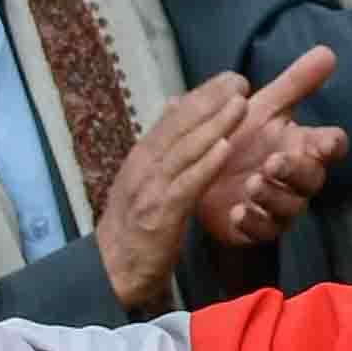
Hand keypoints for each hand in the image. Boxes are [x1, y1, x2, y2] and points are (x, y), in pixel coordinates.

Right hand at [95, 72, 252, 314]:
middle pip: (179, 126)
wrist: (112, 271)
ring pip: (184, 150)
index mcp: (142, 157)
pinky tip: (225, 149)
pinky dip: (205, 165)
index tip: (229, 79)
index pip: (174, 118)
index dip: (202, 96)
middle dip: (210, 101)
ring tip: (240, 105)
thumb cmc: (134, 228)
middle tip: (239, 80)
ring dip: (214, 125)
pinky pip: (186, 185)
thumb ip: (162, 146)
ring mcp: (150, 189)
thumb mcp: (144, 180)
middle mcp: (143, 166)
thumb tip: (174, 105)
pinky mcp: (159, 215)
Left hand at [194, 45, 345, 253]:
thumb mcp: (262, 106)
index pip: (331, 146)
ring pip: (289, 207)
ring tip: (251, 184)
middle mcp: (295, 179)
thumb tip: (328, 51)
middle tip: (272, 162)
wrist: (195, 169)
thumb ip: (295, 83)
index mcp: (301, 146)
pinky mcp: (256, 229)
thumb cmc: (237, 136)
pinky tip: (238, 211)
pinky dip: (253, 222)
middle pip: (312, 179)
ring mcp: (278, 206)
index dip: (331, 146)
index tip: (323, 142)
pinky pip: (264, 232)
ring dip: (272, 196)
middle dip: (295, 171)